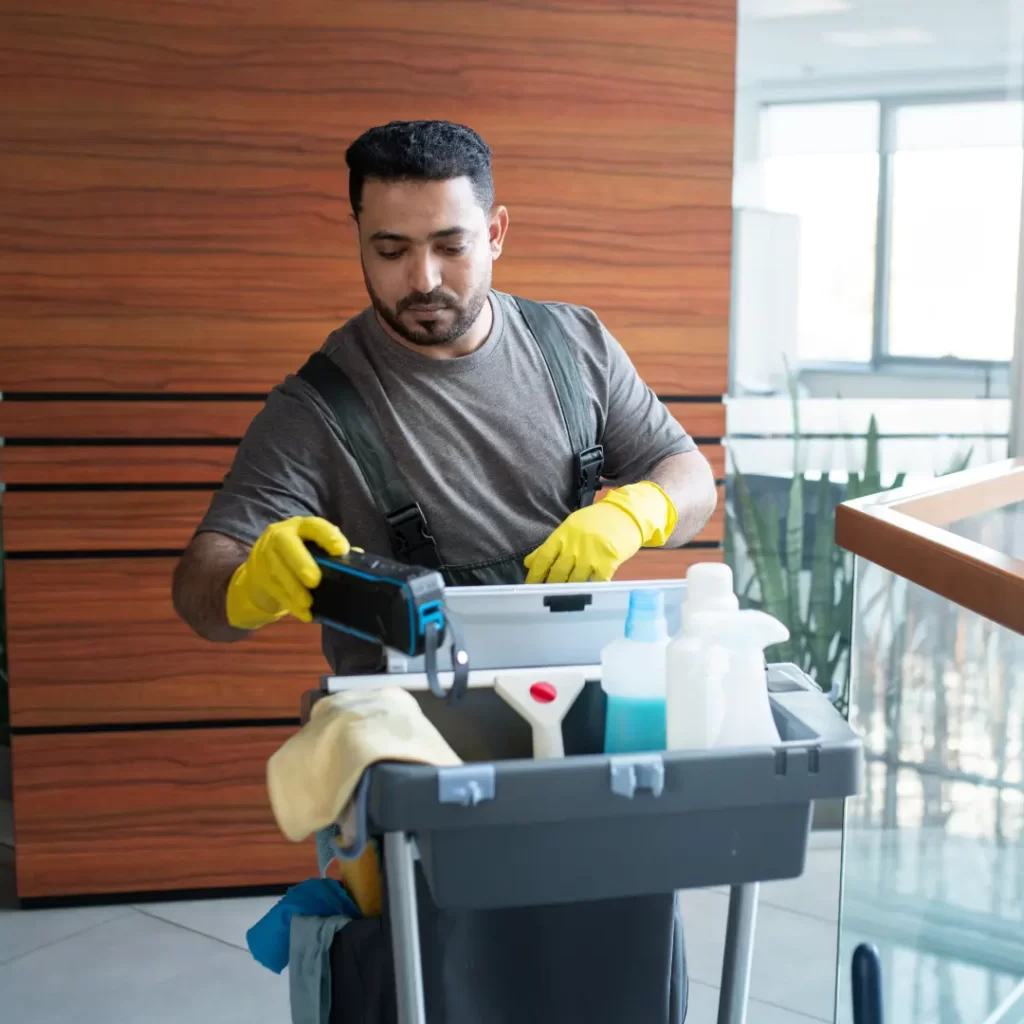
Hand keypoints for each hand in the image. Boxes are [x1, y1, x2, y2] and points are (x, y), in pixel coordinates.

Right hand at [226, 516, 348, 629]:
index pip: (314, 525)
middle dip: (301, 562)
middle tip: (315, 581)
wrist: (261, 574)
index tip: (341, 551)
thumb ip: (334, 554)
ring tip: (308, 603)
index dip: (328, 536)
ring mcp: (264, 555)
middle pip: (285, 543)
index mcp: (301, 527)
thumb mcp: (315, 552)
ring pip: (276, 569)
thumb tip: (358, 557)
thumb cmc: (298, 560)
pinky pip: (272, 589)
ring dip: (293, 588)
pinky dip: (289, 603)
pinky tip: (303, 613)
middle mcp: (280, 535)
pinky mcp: (256, 575)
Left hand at [524, 482, 677, 583]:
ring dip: (567, 592)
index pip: (543, 558)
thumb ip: (550, 545)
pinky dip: (590, 591)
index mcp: (563, 535)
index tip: (529, 587)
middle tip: (544, 597)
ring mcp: (591, 554)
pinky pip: (596, 582)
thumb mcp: (571, 527)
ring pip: (574, 581)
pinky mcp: (608, 562)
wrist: (625, 514)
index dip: (534, 575)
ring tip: (562, 602)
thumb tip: (529, 562)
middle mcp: (574, 545)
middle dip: (549, 587)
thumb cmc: (597, 521)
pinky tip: (585, 597)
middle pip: (557, 572)